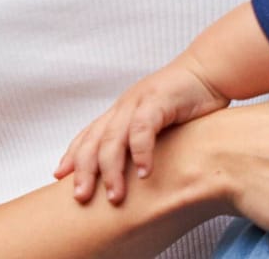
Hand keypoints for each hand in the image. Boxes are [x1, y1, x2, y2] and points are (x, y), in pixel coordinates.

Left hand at [56, 61, 229, 204]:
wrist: (210, 70)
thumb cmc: (186, 101)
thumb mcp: (158, 123)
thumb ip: (142, 142)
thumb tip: (133, 173)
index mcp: (120, 112)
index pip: (89, 135)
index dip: (72, 156)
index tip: (58, 177)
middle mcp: (124, 107)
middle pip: (94, 141)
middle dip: (84, 170)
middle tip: (81, 197)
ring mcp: (139, 102)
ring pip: (114, 138)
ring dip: (112, 170)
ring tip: (114, 196)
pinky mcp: (159, 101)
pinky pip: (143, 129)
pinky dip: (141, 152)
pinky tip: (144, 173)